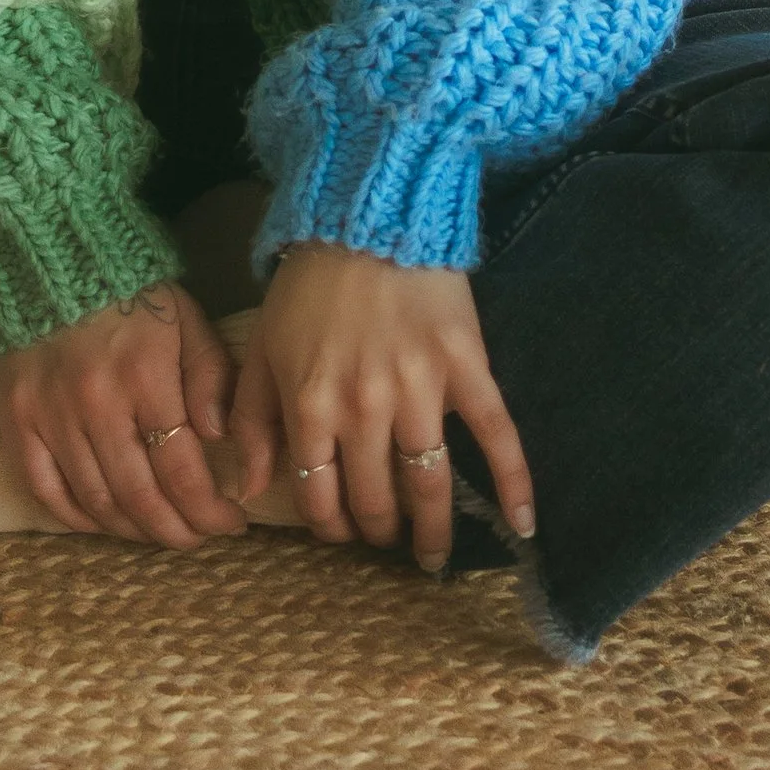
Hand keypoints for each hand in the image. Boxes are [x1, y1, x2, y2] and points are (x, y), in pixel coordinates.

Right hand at [0, 279, 251, 546]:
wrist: (52, 260)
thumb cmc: (132, 295)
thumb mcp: (186, 320)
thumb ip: (210, 377)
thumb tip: (218, 439)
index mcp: (144, 377)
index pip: (182, 472)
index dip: (210, 511)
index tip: (232, 523)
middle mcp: (95, 404)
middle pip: (140, 497)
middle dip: (177, 531)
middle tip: (198, 537)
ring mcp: (50, 416)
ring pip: (96, 502)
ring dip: (134, 530)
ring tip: (160, 531)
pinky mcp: (17, 420)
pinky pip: (45, 491)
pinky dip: (77, 518)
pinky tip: (105, 522)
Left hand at [229, 244, 534, 574]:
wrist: (368, 213)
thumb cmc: (309, 283)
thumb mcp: (261, 345)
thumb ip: (249, 418)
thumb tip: (248, 490)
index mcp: (310, 404)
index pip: (318, 494)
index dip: (330, 525)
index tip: (342, 532)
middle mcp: (364, 408)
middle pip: (374, 498)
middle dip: (378, 530)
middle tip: (387, 539)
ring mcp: (420, 389)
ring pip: (428, 484)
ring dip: (432, 531)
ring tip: (433, 556)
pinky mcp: (466, 366)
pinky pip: (495, 435)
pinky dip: (513, 484)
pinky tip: (522, 525)